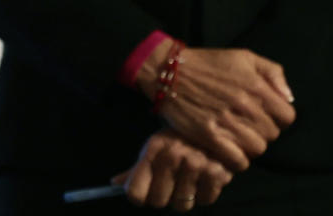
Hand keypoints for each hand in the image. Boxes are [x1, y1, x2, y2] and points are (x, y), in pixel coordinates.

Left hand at [113, 129, 232, 208]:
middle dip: (163, 196)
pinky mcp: (217, 173)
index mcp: (153, 148)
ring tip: (189, 178)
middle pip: (158, 201)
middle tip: (171, 183)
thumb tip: (114, 184)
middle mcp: (172, 156)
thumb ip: (137, 169)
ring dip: (185, 196)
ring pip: (182, 205)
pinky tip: (204, 178)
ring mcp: (195, 164)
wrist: (216, 126)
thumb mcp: (156, 147)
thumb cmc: (181, 140)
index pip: (135, 191)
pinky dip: (205, 194)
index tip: (143, 194)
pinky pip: (204, 201)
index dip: (138, 197)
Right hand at [138, 43, 294, 171]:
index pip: (287, 117)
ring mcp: (226, 120)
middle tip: (246, 125)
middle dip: (262, 131)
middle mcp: (244, 104)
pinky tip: (229, 150)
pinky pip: (238, 160)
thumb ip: (273, 72)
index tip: (264, 116)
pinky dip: (237, 160)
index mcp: (256, 86)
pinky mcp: (208, 134)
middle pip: (272, 135)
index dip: (278, 119)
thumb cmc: (208, 64)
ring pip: (257, 149)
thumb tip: (289, 98)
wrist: (167, 70)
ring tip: (237, 137)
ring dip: (249, 146)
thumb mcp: (243, 56)